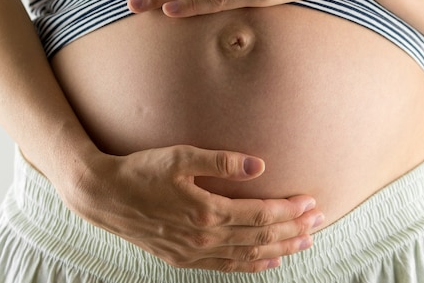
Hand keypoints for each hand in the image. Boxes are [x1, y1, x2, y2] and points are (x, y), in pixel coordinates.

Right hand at [58, 144, 323, 272]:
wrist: (104, 195)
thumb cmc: (142, 171)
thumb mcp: (180, 157)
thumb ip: (220, 162)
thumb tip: (259, 165)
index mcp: (207, 212)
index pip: (260, 214)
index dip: (289, 210)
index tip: (312, 202)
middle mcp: (204, 238)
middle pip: (260, 237)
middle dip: (293, 229)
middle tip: (319, 221)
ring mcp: (193, 252)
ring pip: (247, 255)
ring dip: (279, 248)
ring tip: (304, 242)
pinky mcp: (183, 258)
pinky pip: (225, 267)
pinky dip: (250, 265)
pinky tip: (267, 261)